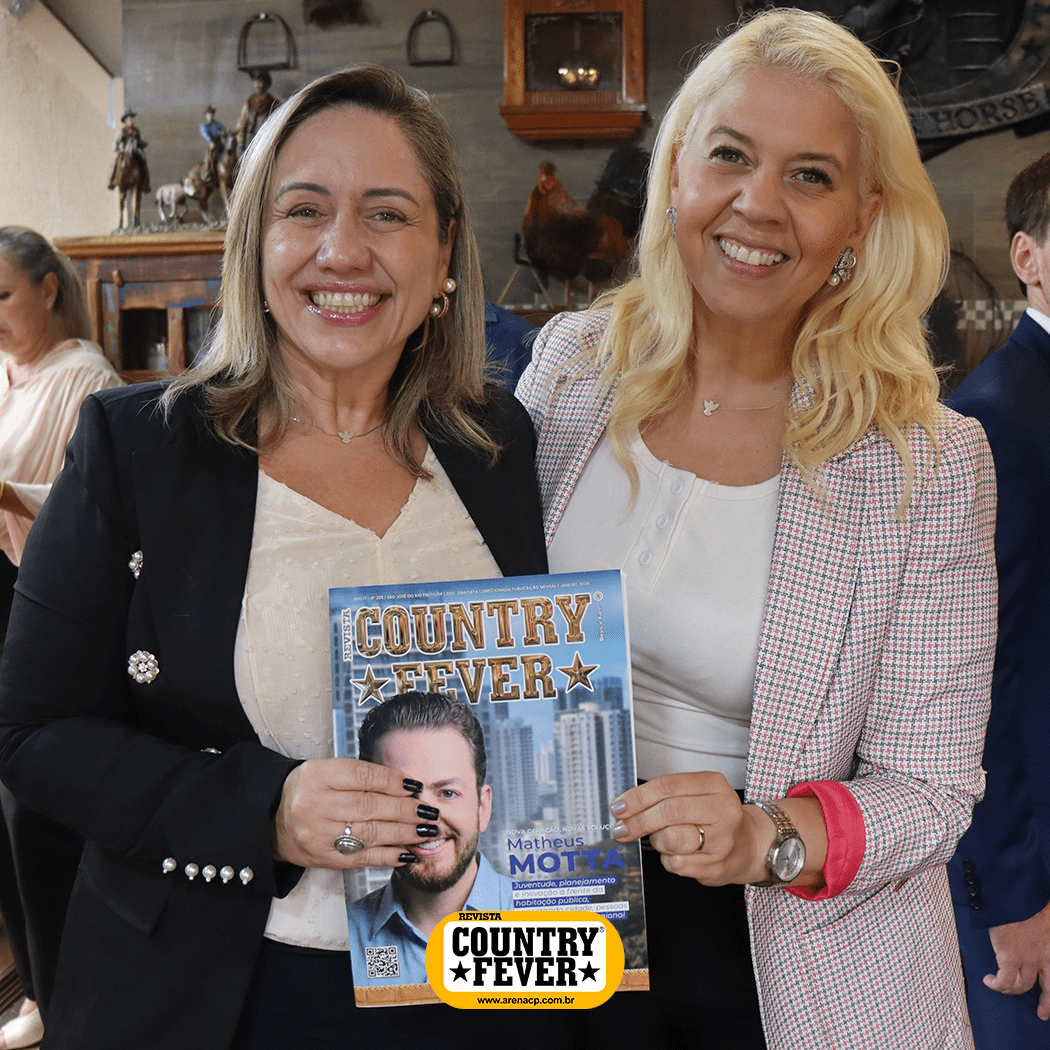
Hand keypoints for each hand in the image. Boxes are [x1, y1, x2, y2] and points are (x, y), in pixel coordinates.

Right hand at [274, 758, 436, 869]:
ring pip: (369, 833)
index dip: (392, 781)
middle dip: (405, 810)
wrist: (273, 818)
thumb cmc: (310, 789)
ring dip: (404, 834)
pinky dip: (388, 856)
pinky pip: (361, 857)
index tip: (415, 785)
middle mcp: (317, 804)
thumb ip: (363, 776)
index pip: (362, 776)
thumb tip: (407, 786)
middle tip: (429, 812)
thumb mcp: (329, 771)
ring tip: (426, 831)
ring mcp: (319, 834)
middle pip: (369, 806)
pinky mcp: (324, 858)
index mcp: (319, 776)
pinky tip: (408, 852)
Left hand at [609, 772, 766, 884]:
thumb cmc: (716, 816)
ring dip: (656, 840)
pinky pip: (677, 864)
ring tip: (661, 838)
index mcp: (715, 785)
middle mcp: (723, 810)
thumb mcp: (698, 793)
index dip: (638, 796)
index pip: (668, 786)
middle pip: (669, 811)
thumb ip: (666, 794)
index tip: (619, 806)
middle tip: (622, 828)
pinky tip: (677, 853)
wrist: (750, 844)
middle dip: (639, 821)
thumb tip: (626, 805)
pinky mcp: (718, 866)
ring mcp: (723, 840)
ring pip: (671, 839)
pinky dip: (668, 859)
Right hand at [984, 899, 1049, 1019]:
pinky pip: (1003, 980)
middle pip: (1048, 990)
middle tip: (1041, 1013)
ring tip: (1001, 985)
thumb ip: (1048, 929)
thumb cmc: (1032, 900)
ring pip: (1021, 986)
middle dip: (1045, 1005)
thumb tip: (1043, 932)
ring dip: (1011, 989)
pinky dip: (996, 984)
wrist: (1014, 895)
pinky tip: (989, 980)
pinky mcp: (1008, 957)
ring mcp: (1027, 960)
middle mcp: (1045, 959)